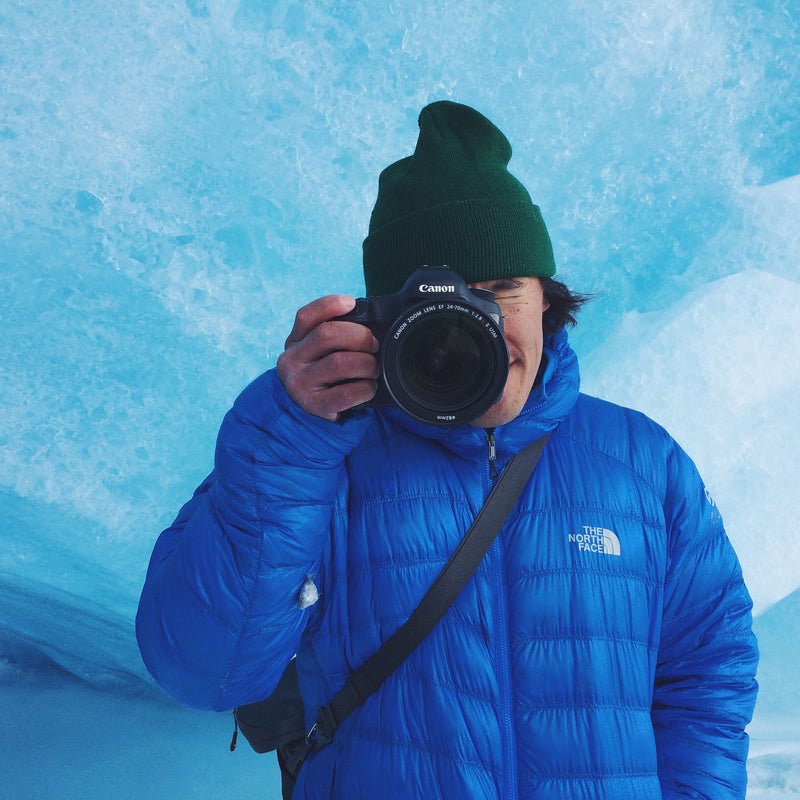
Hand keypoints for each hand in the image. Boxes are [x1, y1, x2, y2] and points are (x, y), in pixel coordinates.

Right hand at [277, 295, 379, 420]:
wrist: (308, 413)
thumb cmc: (323, 375)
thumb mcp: (317, 352)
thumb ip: (334, 335)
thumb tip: (370, 318)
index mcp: (294, 342)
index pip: (306, 316)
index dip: (330, 305)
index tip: (352, 303)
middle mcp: (291, 361)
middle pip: (328, 335)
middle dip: (360, 336)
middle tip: (373, 345)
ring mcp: (300, 384)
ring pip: (340, 363)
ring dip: (366, 364)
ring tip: (373, 369)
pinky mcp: (315, 406)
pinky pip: (347, 393)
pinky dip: (366, 388)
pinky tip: (368, 388)